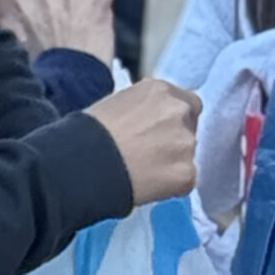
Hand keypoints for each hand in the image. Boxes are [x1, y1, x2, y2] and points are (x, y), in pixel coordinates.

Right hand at [85, 78, 200, 206]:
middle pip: (189, 127)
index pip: (188, 102)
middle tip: (150, 151)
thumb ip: (145, 108)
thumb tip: (150, 118)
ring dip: (173, 161)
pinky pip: (184, 179)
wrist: (84, 162)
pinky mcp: (187, 173)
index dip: (175, 118)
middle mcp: (178, 112)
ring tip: (144, 170)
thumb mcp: (117, 103)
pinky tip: (147, 184)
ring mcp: (186, 143)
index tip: (161, 129)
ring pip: (187, 154)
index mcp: (160, 90)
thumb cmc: (89, 131)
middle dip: (175, 139)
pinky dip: (170, 184)